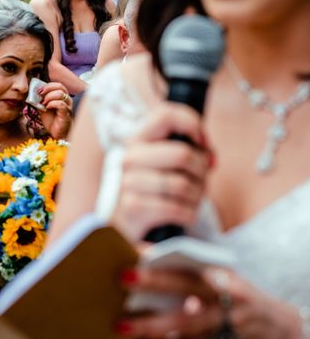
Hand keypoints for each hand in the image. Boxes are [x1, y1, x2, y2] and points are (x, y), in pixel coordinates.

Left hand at [36, 81, 72, 138]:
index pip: (57, 85)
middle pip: (60, 86)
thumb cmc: (52, 121)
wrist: (57, 134)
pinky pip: (61, 104)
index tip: (38, 90)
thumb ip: (39, 101)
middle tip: (40, 94)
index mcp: (62, 97)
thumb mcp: (43, 108)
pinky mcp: (66, 113)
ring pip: (60, 94)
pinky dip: (52, 104)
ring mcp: (68, 106)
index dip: (47, 85)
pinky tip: (47, 108)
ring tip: (43, 104)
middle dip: (47, 89)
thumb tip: (32, 93)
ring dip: (49, 97)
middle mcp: (67, 100)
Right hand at [111, 102, 211, 241]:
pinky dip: (189, 214)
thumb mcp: (167, 163)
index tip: (201, 142)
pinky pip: (177, 209)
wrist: (128, 222)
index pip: (165, 116)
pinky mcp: (133, 207)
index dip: (192, 124)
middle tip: (200, 178)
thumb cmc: (155, 188)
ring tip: (191, 198)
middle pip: (182, 154)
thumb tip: (209, 157)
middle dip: (200, 170)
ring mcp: (128, 182)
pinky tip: (183, 213)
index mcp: (137, 140)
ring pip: (183, 184)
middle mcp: (129, 158)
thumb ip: (189, 149)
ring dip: (197, 195)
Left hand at [116, 266, 302, 338]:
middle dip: (153, 282)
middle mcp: (224, 296)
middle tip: (123, 278)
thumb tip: (144, 258)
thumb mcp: (223, 278)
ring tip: (121, 326)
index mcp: (221, 273)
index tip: (133, 250)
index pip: (188, 259)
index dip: (161, 255)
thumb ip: (191, 270)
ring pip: (183, 324)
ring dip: (150, 326)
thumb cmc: (239, 297)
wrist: (282, 331)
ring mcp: (223, 323)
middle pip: (184, 288)